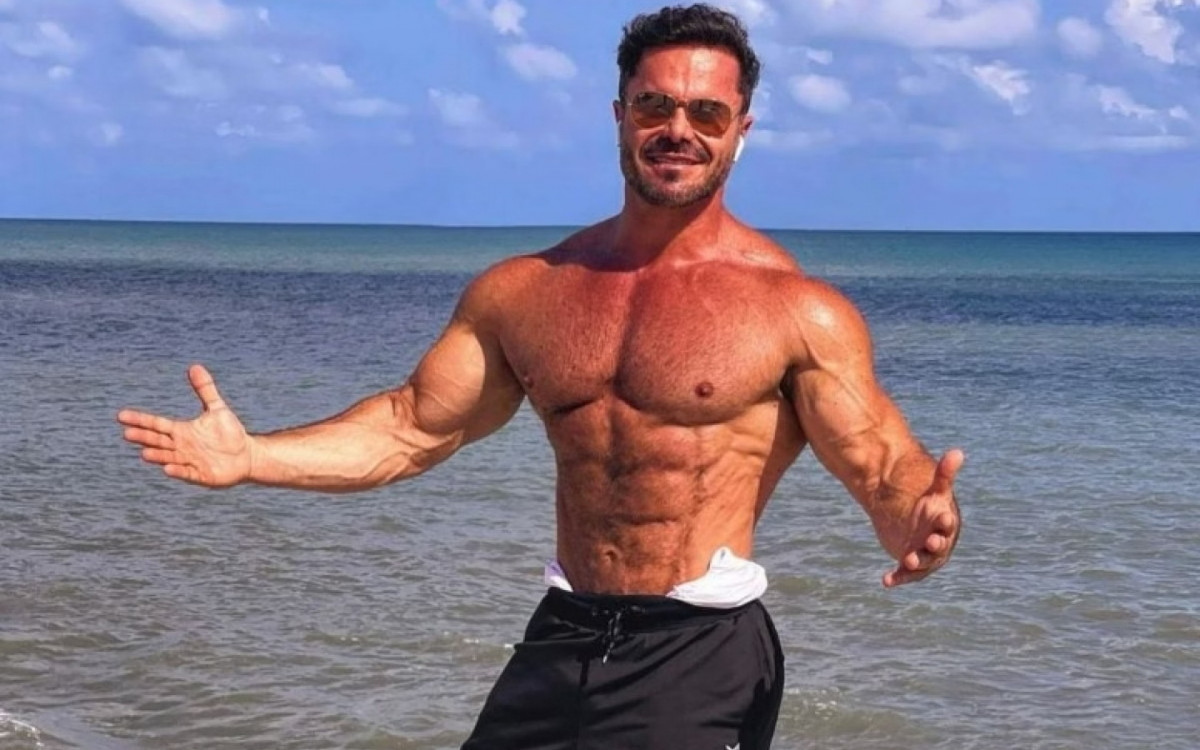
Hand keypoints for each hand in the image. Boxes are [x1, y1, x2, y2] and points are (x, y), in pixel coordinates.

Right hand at [117, 364, 251, 487]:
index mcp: (182, 431)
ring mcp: (190, 461)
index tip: (121, 416)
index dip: (140, 420)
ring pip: (169, 458)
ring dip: (158, 457)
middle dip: (144, 438)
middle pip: (159, 441)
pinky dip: (178, 471)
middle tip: (126, 434)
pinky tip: (168, 469)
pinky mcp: (202, 475)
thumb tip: (194, 366)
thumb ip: (205, 389)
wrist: (247, 455)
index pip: (157, 424)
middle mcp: (182, 446)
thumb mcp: (217, 408)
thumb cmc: (230, 433)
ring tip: (144, 453)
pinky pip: (188, 473)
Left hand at [882, 449, 962, 587]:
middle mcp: (938, 542)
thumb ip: (945, 474)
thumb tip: (957, 451)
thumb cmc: (930, 507)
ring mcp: (924, 555)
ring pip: (922, 562)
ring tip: (908, 560)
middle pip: (938, 546)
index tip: (943, 519)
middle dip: (935, 545)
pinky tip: (886, 581)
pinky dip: (897, 578)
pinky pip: (904, 574)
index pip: (948, 524)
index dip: (945, 523)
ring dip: (916, 563)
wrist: (915, 523)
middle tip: (929, 542)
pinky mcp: (910, 564)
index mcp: (945, 524)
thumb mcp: (934, 491)